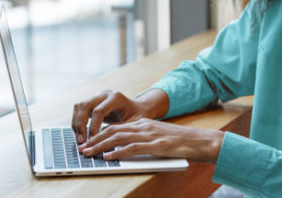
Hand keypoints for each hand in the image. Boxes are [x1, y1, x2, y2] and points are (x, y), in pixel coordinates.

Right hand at [71, 89, 166, 143]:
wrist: (138, 109)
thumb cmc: (138, 117)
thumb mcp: (134, 124)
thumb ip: (120, 131)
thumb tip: (106, 144)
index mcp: (116, 97)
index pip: (99, 111)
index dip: (93, 127)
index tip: (92, 141)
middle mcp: (105, 94)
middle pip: (85, 105)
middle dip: (80, 124)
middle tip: (81, 141)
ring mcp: (97, 96)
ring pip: (79, 106)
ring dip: (76, 123)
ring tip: (80, 140)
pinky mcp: (92, 102)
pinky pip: (79, 110)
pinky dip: (77, 122)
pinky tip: (80, 134)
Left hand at [78, 118, 224, 162]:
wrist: (199, 141)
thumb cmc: (179, 142)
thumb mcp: (157, 137)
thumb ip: (141, 141)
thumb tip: (123, 149)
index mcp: (142, 123)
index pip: (115, 128)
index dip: (99, 135)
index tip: (88, 143)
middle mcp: (143, 126)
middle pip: (113, 131)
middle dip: (95, 140)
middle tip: (82, 149)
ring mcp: (149, 134)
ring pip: (118, 138)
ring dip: (101, 146)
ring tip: (89, 153)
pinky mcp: (155, 145)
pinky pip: (132, 148)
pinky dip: (118, 152)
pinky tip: (109, 157)